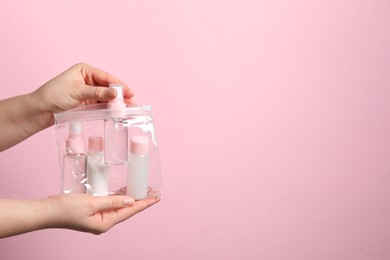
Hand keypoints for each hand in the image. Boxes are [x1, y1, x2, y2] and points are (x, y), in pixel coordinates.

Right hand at [0, 194, 159, 237]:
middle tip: (153, 192)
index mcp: (105, 223)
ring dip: (130, 198)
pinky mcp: (93, 211)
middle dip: (140, 201)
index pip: (130, 211)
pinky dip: (118, 197)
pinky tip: (123, 191)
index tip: (156, 198)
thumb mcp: (91, 203)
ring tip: (142, 190)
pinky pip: (110, 204)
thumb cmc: (66, 208)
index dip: (144, 204)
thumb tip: (130, 200)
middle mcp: (104, 222)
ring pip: (119, 206)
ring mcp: (98, 218)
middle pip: (127, 210)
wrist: (47, 211)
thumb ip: (112, 201)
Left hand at [33, 63, 134, 113]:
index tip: (129, 92)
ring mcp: (88, 91)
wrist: (41, 110)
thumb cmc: (55, 95)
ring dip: (116, 102)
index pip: (106, 77)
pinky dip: (109, 107)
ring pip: (106, 96)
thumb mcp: (78, 93)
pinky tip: (117, 111)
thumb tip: (116, 94)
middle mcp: (88, 79)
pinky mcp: (87, 102)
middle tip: (132, 102)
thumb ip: (98, 93)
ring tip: (127, 108)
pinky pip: (101, 104)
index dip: (119, 85)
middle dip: (120, 94)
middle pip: (108, 87)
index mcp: (85, 70)